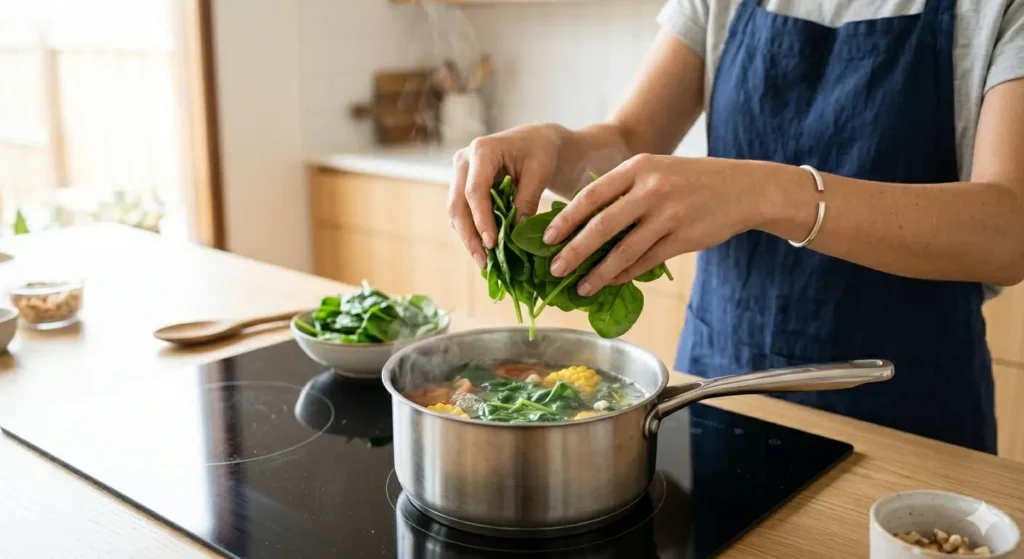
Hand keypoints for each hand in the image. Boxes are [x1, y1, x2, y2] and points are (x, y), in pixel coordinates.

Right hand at [448, 124, 573, 269]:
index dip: (481, 219)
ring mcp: (460, 174)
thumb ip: (526, 200)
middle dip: (469, 235)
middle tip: (484, 261)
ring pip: (456, 211)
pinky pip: (462, 213)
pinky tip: (484, 250)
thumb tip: (514, 233)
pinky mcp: (463, 186)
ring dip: (468, 237)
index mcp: (482, 150)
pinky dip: (472, 231)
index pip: (475, 190)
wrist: (535, 141)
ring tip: (484, 261)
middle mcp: (464, 160)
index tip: (492, 243)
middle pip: (458, 204)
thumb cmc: (540, 152)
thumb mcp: (539, 172)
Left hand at [544, 154, 762, 295]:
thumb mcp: (656, 170)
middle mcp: (651, 189)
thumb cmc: (690, 180)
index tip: (546, 238)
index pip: (592, 196)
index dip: (566, 219)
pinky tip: (610, 283)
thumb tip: (582, 221)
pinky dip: (625, 274)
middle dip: (575, 251)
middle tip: (555, 269)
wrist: (743, 189)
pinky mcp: (683, 238)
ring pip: (624, 250)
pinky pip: (646, 261)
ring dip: (599, 273)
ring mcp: (668, 215)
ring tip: (581, 288)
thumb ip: (623, 189)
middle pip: (602, 225)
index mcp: (638, 168)